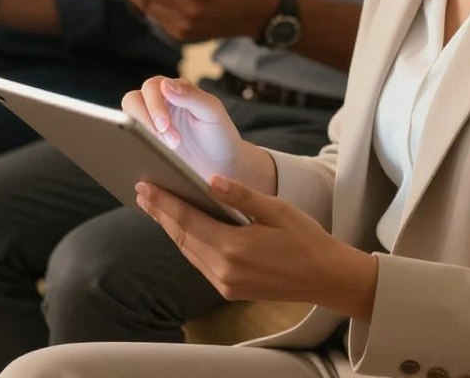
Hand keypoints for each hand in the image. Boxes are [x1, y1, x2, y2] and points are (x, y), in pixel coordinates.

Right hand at [123, 76, 247, 181]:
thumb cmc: (219, 135)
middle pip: (132, 101)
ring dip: (138, 136)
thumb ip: (192, 95)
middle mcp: (156, 104)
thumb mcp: (212, 112)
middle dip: (146, 122)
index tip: (165, 126)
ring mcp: (148, 125)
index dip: (154, 106)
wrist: (224, 167)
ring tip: (159, 153)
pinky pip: (128, 144)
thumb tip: (166, 84)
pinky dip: (131, 150)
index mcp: (172, 90)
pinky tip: (145, 163)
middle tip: (167, 143)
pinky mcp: (143, 146)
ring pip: (126, 122)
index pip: (151, 88)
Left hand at [135, 175, 377, 321]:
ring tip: (156, 206)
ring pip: (188, 251)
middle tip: (142, 191)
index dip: (163, 202)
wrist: (328, 279)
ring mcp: (226, 284)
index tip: (144, 186)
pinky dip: (187, 242)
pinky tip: (182, 228)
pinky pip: (200, 262)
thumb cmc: (305, 239)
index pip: (187, 220)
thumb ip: (240, 195)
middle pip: (182, 236)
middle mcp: (224, 270)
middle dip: (161, 213)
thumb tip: (210, 180)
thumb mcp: (276, 209)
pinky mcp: (230, 290)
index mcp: (234, 248)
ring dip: (171, 228)